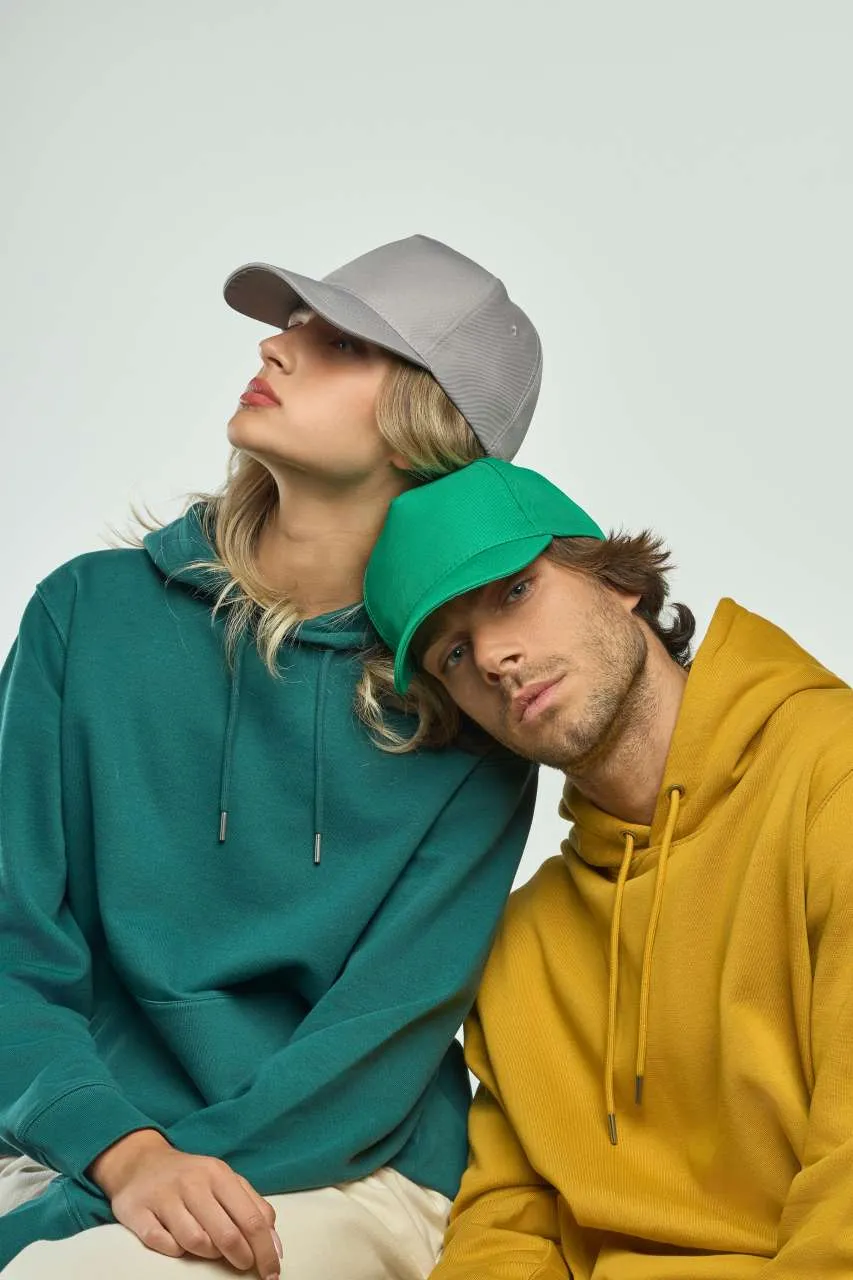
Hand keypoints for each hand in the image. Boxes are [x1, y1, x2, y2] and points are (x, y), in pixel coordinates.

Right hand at [89, 1130, 281, 1277]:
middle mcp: (192, 1184)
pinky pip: (162, 1244)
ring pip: (196, 1242)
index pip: (252, 1219)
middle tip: (244, 1265)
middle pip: (227, 1234)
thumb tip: (274, 1243)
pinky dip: (174, 1250)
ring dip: (207, 1254)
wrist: (141, 1162)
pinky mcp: (138, 1213)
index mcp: (219, 1174)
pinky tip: (178, 1244)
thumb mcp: (225, 1180)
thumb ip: (253, 1206)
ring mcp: (165, 1198)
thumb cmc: (192, 1177)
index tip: (272, 1272)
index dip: (265, 1251)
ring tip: (210, 1248)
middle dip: (241, 1257)